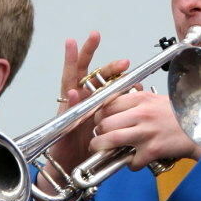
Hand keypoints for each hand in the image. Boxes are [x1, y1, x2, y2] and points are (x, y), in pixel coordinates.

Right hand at [47, 32, 129, 172]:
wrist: (72, 165)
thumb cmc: (89, 144)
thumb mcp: (110, 123)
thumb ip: (120, 108)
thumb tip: (139, 93)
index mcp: (93, 97)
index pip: (102, 78)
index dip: (113, 69)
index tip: (127, 62)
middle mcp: (80, 98)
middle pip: (83, 70)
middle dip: (88, 51)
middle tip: (95, 34)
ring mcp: (69, 107)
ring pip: (69, 80)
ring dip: (71, 62)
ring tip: (72, 43)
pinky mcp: (62, 120)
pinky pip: (66, 108)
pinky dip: (70, 100)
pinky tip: (73, 91)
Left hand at [92, 91, 200, 168]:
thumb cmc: (181, 114)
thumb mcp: (157, 99)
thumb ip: (136, 101)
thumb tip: (115, 109)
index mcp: (142, 99)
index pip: (108, 105)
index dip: (99, 116)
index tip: (99, 122)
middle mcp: (142, 114)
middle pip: (105, 123)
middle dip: (98, 133)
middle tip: (98, 138)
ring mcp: (147, 132)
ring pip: (111, 140)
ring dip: (102, 148)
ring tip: (101, 151)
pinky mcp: (153, 150)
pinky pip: (131, 161)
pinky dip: (130, 164)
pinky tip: (135, 161)